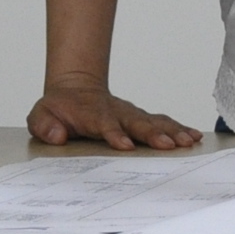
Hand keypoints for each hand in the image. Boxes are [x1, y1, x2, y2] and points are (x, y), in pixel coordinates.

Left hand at [29, 80, 201, 151]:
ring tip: (188, 141)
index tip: (125, 145)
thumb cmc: (59, 107)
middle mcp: (117, 113)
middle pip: (137, 123)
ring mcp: (131, 115)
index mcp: (92, 114)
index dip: (115, 134)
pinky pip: (162, 123)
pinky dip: (178, 128)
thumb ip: (45, 124)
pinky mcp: (141, 118)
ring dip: (171, 132)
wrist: (75, 88)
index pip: (104, 124)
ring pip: (154, 122)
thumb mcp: (40, 114)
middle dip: (153, 134)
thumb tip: (57, 135)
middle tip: (168, 145)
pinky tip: (193, 136)